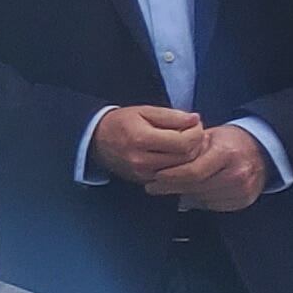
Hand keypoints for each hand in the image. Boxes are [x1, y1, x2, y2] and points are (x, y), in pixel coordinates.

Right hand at [88, 104, 202, 186]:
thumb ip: (171, 115)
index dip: (195, 133)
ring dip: (189, 156)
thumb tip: (195, 119)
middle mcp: (142, 160)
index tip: (195, 124)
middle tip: (193, 132)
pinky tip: (176, 154)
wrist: (97, 140)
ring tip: (185, 142)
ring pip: (181, 170)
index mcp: (141, 139)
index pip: (183, 142)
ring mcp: (143, 174)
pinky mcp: (144, 181)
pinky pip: (171, 176)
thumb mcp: (144, 111)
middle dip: (195, 144)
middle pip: (185, 158)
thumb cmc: (122, 122)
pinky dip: (178, 166)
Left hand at [145, 122, 273, 213]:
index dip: (171, 177)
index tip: (155, 178)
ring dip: (185, 193)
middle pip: (196, 187)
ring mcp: (243, 189)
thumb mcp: (208, 135)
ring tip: (174, 186)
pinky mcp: (244, 200)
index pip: (193, 171)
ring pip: (203, 198)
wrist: (260, 151)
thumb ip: (188, 148)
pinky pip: (214, 205)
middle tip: (154, 187)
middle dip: (173, 187)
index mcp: (226, 153)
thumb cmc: (229, 141)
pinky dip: (200, 199)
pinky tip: (195, 190)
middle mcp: (237, 173)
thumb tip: (161, 163)